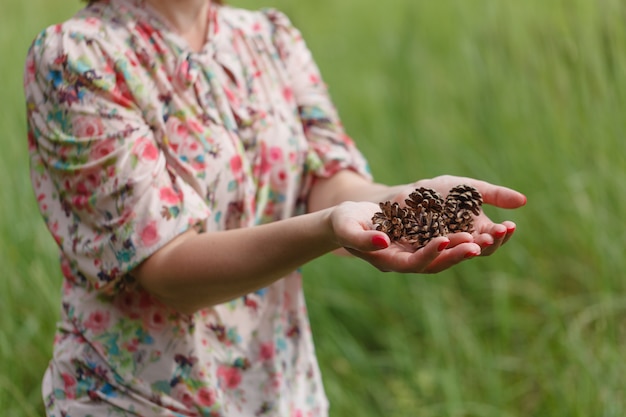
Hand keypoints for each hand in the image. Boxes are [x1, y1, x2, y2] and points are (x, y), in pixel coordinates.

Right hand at [328, 201, 482, 273]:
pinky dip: (459, 236)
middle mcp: (405, 260)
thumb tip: (383, 241)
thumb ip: (362, 238)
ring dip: (463, 247)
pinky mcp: (420, 239)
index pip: (412, 263)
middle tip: (477, 245)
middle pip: (434, 264)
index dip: (429, 254)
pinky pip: (443, 240)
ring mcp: (414, 250)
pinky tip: (476, 226)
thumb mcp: (347, 228)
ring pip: (443, 254)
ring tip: (484, 238)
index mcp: (388, 260)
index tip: (444, 240)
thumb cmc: (343, 223)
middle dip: (456, 255)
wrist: (347, 219)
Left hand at [397, 175, 526, 256]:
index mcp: (468, 235)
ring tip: (471, 243)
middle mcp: (451, 249)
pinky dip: (430, 252)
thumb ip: (491, 194)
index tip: (508, 225)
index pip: (489, 241)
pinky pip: (417, 259)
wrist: (395, 198)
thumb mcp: (464, 188)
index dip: (500, 235)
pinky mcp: (403, 257)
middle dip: (483, 245)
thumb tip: (523, 201)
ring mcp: (428, 255)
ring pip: (447, 260)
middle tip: (491, 235)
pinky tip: (441, 241)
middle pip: (471, 252)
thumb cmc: (432, 194)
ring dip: (460, 252)